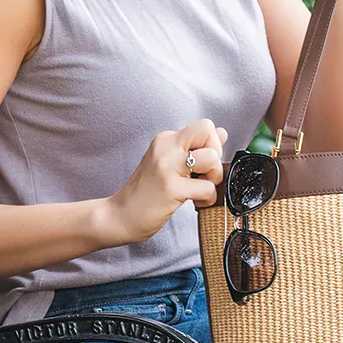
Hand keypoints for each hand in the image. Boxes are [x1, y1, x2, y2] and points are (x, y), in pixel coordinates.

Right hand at [103, 119, 227, 243]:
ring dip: (213, 178)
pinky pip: (207, 187)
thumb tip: (222, 132)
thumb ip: (195, 147)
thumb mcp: (170, 163)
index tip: (201, 164)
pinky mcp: (171, 188)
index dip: (211, 145)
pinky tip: (195, 202)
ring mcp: (167, 166)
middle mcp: (165, 147)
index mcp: (165, 140)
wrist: (120, 216)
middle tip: (203, 174)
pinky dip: (208, 198)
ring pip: (212, 158)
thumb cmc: (147, 192)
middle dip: (216, 155)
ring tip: (199, 189)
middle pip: (208, 132)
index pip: (204, 127)